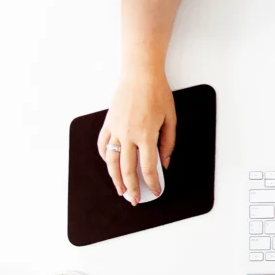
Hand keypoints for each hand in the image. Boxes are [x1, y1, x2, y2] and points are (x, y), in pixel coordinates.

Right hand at [97, 71, 175, 204]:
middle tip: (135, 200)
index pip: (148, 168)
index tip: (156, 191)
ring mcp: (116, 129)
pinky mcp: (108, 123)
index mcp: (146, 135)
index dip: (153, 183)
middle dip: (132, 188)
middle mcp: (128, 134)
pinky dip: (105, 157)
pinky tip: (110, 165)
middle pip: (128, 170)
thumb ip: (168, 143)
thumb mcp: (171, 119)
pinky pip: (103, 145)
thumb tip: (164, 163)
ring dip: (115, 179)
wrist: (140, 74)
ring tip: (120, 190)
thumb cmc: (157, 93)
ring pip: (112, 161)